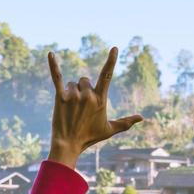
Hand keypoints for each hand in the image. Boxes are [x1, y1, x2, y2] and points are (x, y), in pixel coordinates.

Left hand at [46, 47, 142, 167]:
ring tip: (70, 109)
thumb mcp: (110, 130)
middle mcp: (87, 95)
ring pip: (72, 84)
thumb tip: (142, 118)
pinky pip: (57, 77)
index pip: (107, 76)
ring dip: (71, 92)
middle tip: (79, 109)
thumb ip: (126, 122)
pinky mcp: (60, 96)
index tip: (114, 49)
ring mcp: (73, 95)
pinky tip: (50, 54)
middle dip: (82, 90)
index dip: (111, 61)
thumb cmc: (89, 137)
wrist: (68, 144)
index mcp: (100, 99)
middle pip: (85, 81)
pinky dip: (53, 65)